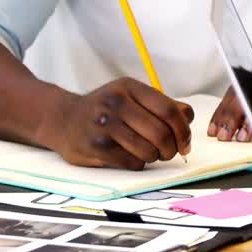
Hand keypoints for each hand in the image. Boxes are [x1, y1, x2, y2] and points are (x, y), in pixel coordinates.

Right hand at [42, 78, 193, 169]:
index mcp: (130, 87)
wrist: (62, 119)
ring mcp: (104, 125)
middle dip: (172, 148)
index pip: (169, 110)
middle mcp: (116, 103)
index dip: (183, 130)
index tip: (186, 142)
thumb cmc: (106, 109)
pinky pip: (132, 162)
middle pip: (161, 132)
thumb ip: (161, 104)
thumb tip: (188, 118)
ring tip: (152, 154)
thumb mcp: (131, 95)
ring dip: (156, 157)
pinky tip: (134, 158)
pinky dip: (139, 164)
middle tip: (171, 153)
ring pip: (148, 150)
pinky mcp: (95, 147)